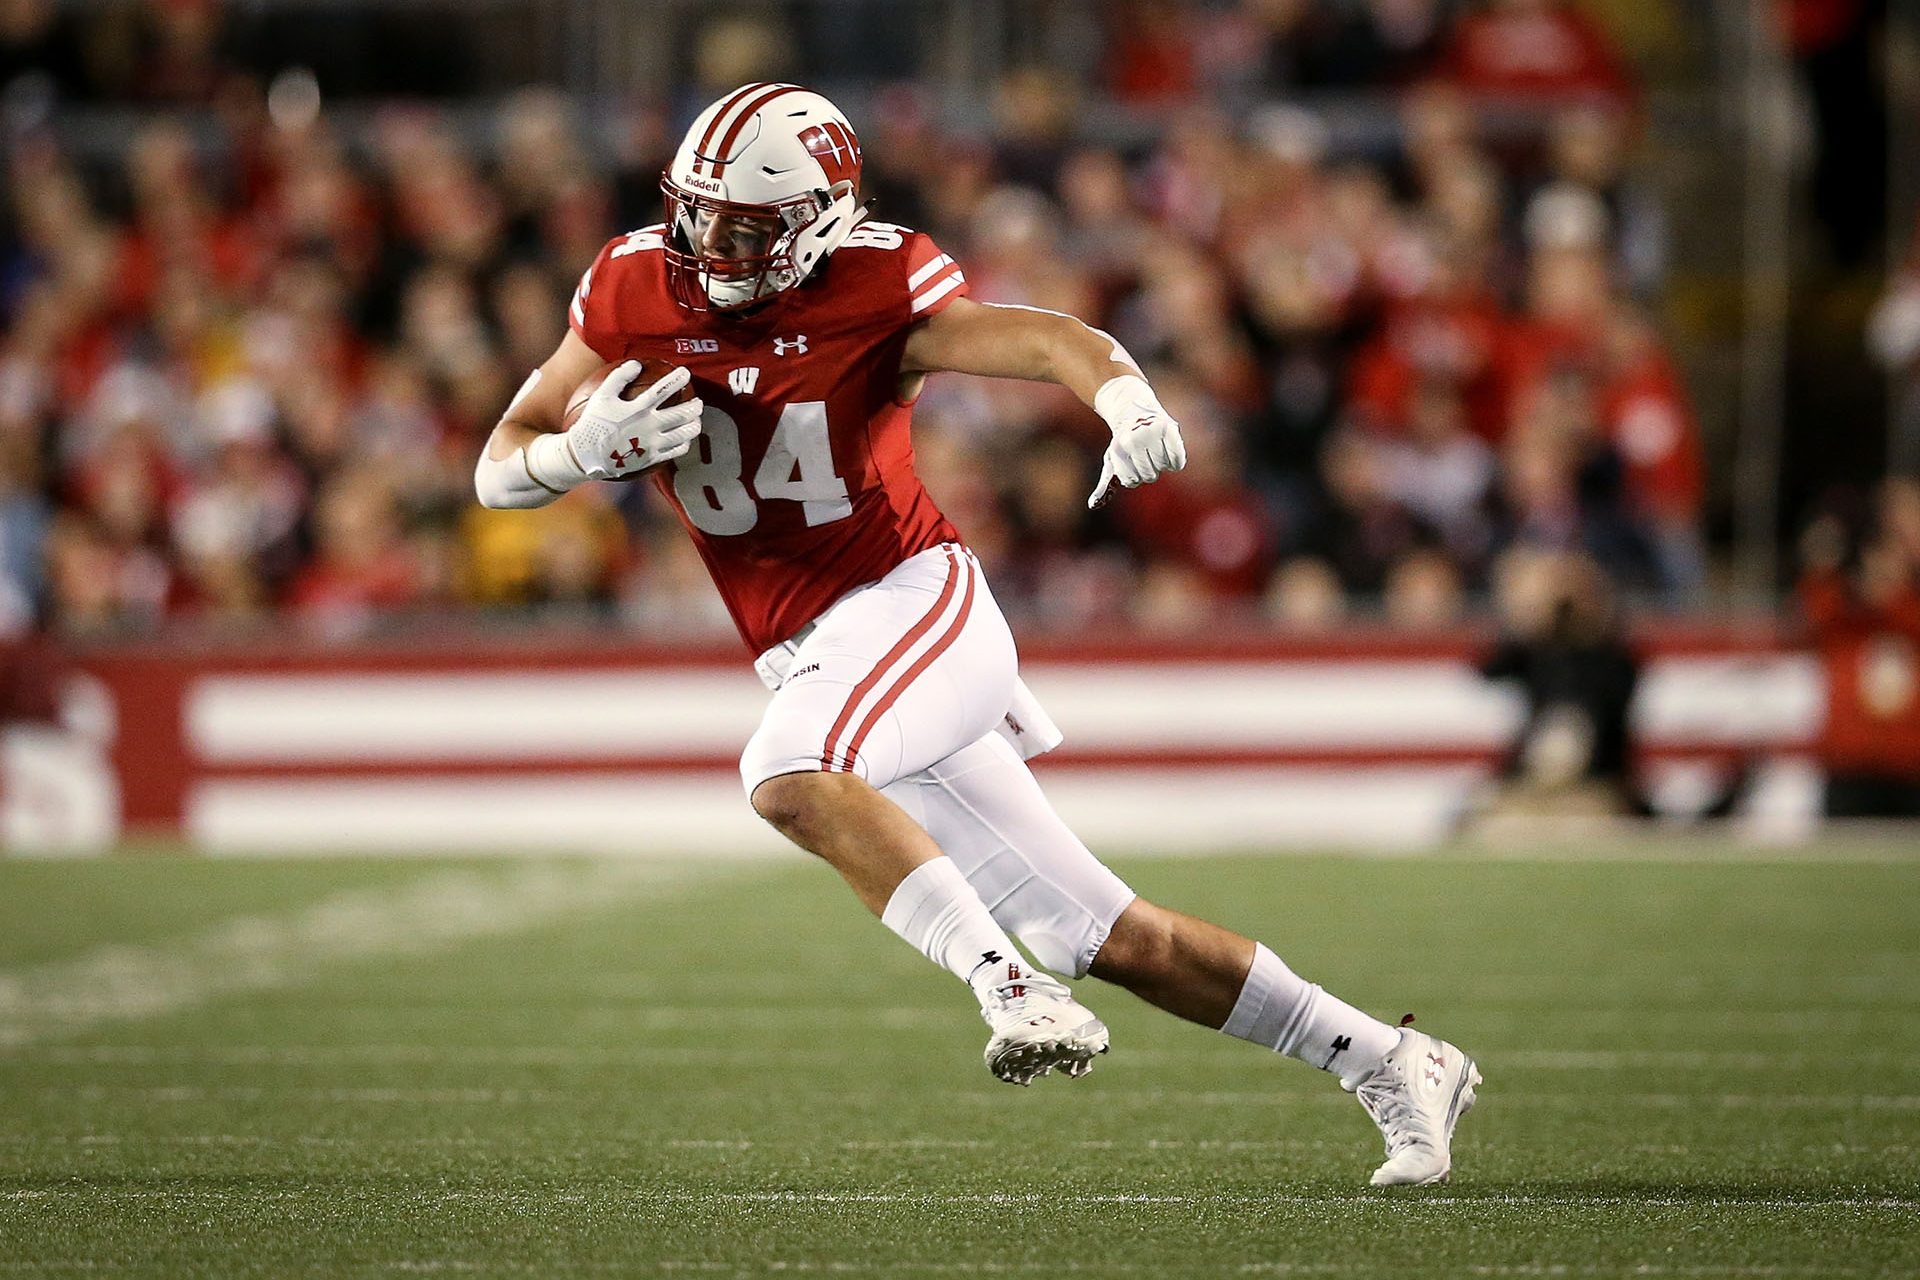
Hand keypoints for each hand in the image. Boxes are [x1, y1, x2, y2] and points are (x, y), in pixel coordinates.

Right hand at [566, 362, 703, 481]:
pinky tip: (685, 440)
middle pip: (681, 414)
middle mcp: (649, 426)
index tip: (685, 373)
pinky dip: (684, 444)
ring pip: (683, 434)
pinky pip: (675, 451)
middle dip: (695, 407)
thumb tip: (636, 364)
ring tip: (696, 420)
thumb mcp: (602, 396)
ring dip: (694, 425)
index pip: (663, 390)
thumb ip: (619, 377)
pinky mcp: (653, 458)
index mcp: (638, 408)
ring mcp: (653, 443)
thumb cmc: (593, 422)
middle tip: (699, 402)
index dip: (677, 379)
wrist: (587, 454)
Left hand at [1087, 374, 1185, 507]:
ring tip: (1155, 449)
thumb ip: (1104, 483)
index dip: (1134, 477)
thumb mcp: (1111, 460)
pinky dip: (1176, 461)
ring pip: (1163, 467)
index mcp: (1118, 450)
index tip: (1132, 464)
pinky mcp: (1169, 428)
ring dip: (1162, 463)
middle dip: (1148, 470)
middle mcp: (1133, 440)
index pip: (1132, 482)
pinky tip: (1168, 450)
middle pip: (1149, 476)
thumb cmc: (1122, 441)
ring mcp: (1151, 433)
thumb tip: (1092, 505)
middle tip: (1145, 455)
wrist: (1132, 407)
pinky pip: (1178, 460)